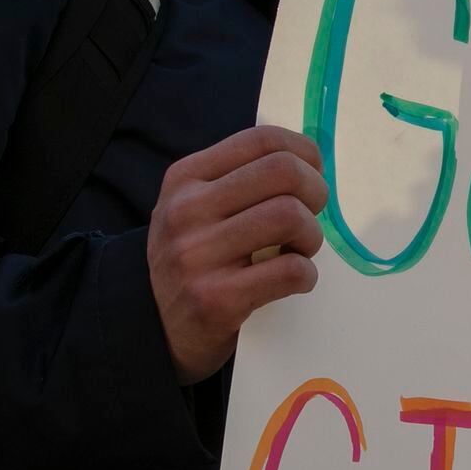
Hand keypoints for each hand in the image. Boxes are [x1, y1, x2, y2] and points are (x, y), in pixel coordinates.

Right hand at [148, 125, 327, 384]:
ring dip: (311, 236)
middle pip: (283, 172)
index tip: (314, 172)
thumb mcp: (198, 208)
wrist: (154, 328)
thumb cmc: (195, 259)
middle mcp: (186, 210)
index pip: (261, 141)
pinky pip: (290, 270)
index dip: (304, 151)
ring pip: (290, 216)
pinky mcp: (216, 300)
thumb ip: (241, 179)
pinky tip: (295, 280)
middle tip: (312, 214)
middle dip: (316, 191)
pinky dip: (306, 275)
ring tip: (299, 249)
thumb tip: (310, 158)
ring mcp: (197, 255)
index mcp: (186, 178)